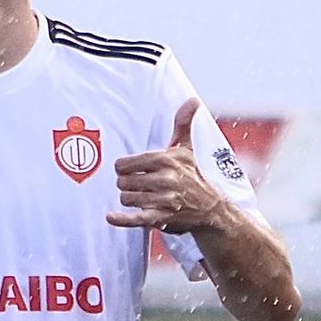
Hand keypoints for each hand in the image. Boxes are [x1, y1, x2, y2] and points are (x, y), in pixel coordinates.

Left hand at [106, 98, 228, 233]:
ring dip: (131, 199)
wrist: (209, 207)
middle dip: (127, 184)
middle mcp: (165, 179)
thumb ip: (182, 124)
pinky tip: (111, 216)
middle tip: (141, 185)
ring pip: (126, 198)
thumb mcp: (185, 148)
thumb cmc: (192, 175)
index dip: (124, 168)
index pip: (124, 164)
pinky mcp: (161, 218)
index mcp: (165, 160)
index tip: (133, 170)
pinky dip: (122, 219)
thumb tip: (192, 100)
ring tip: (145, 197)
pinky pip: (136, 219)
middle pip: (122, 182)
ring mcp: (164, 200)